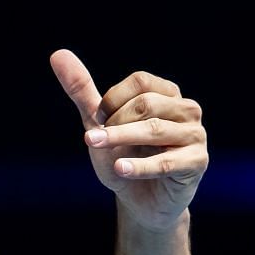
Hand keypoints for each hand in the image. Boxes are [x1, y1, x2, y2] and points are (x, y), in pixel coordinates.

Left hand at [51, 48, 208, 230]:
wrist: (140, 201)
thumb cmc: (124, 156)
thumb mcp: (100, 124)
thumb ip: (83, 91)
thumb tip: (57, 54)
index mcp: (167, 94)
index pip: (140, 81)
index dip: (113, 98)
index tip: (98, 119)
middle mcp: (187, 109)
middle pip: (147, 104)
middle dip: (115, 122)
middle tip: (94, 140)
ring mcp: (195, 135)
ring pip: (155, 130)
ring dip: (120, 139)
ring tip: (94, 146)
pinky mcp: (197, 162)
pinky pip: (166, 162)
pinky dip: (140, 166)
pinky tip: (119, 169)